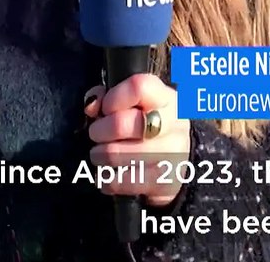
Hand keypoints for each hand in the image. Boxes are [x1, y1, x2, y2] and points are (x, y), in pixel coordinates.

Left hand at [85, 73, 190, 207]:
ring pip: (117, 155)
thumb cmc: (146, 126)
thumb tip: (92, 106)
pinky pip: (123, 181)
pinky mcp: (166, 181)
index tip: (106, 109)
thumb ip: (107, 97)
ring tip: (100, 155)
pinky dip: (108, 180)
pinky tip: (109, 175)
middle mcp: (174, 123)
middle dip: (99, 131)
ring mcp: (173, 153)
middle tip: (96, 135)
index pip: (138, 87)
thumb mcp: (133, 104)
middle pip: (121, 123)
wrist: (177, 161)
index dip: (113, 98)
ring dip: (100, 156)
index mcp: (166, 97)